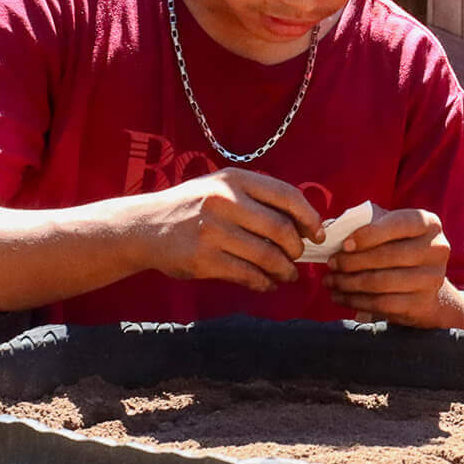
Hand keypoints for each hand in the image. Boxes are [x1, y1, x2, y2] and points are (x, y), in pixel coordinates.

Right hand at [135, 169, 322, 291]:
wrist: (145, 226)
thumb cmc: (193, 207)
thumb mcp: (222, 187)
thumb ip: (258, 199)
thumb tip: (304, 222)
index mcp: (235, 180)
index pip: (288, 196)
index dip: (310, 217)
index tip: (318, 234)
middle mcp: (225, 202)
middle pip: (282, 230)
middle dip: (297, 249)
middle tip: (298, 257)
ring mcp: (213, 232)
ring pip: (268, 256)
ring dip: (284, 270)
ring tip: (286, 275)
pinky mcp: (203, 260)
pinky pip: (247, 275)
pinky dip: (263, 282)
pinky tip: (265, 283)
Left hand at [328, 208, 453, 326]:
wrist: (426, 286)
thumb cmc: (400, 249)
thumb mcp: (390, 230)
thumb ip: (366, 224)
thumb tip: (333, 229)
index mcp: (428, 224)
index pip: (397, 225)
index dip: (368, 235)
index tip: (344, 245)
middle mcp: (436, 249)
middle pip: (388, 256)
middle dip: (352, 261)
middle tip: (331, 264)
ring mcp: (433, 278)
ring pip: (382, 282)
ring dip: (349, 283)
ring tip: (331, 281)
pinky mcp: (423, 303)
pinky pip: (383, 304)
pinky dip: (356, 301)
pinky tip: (341, 297)